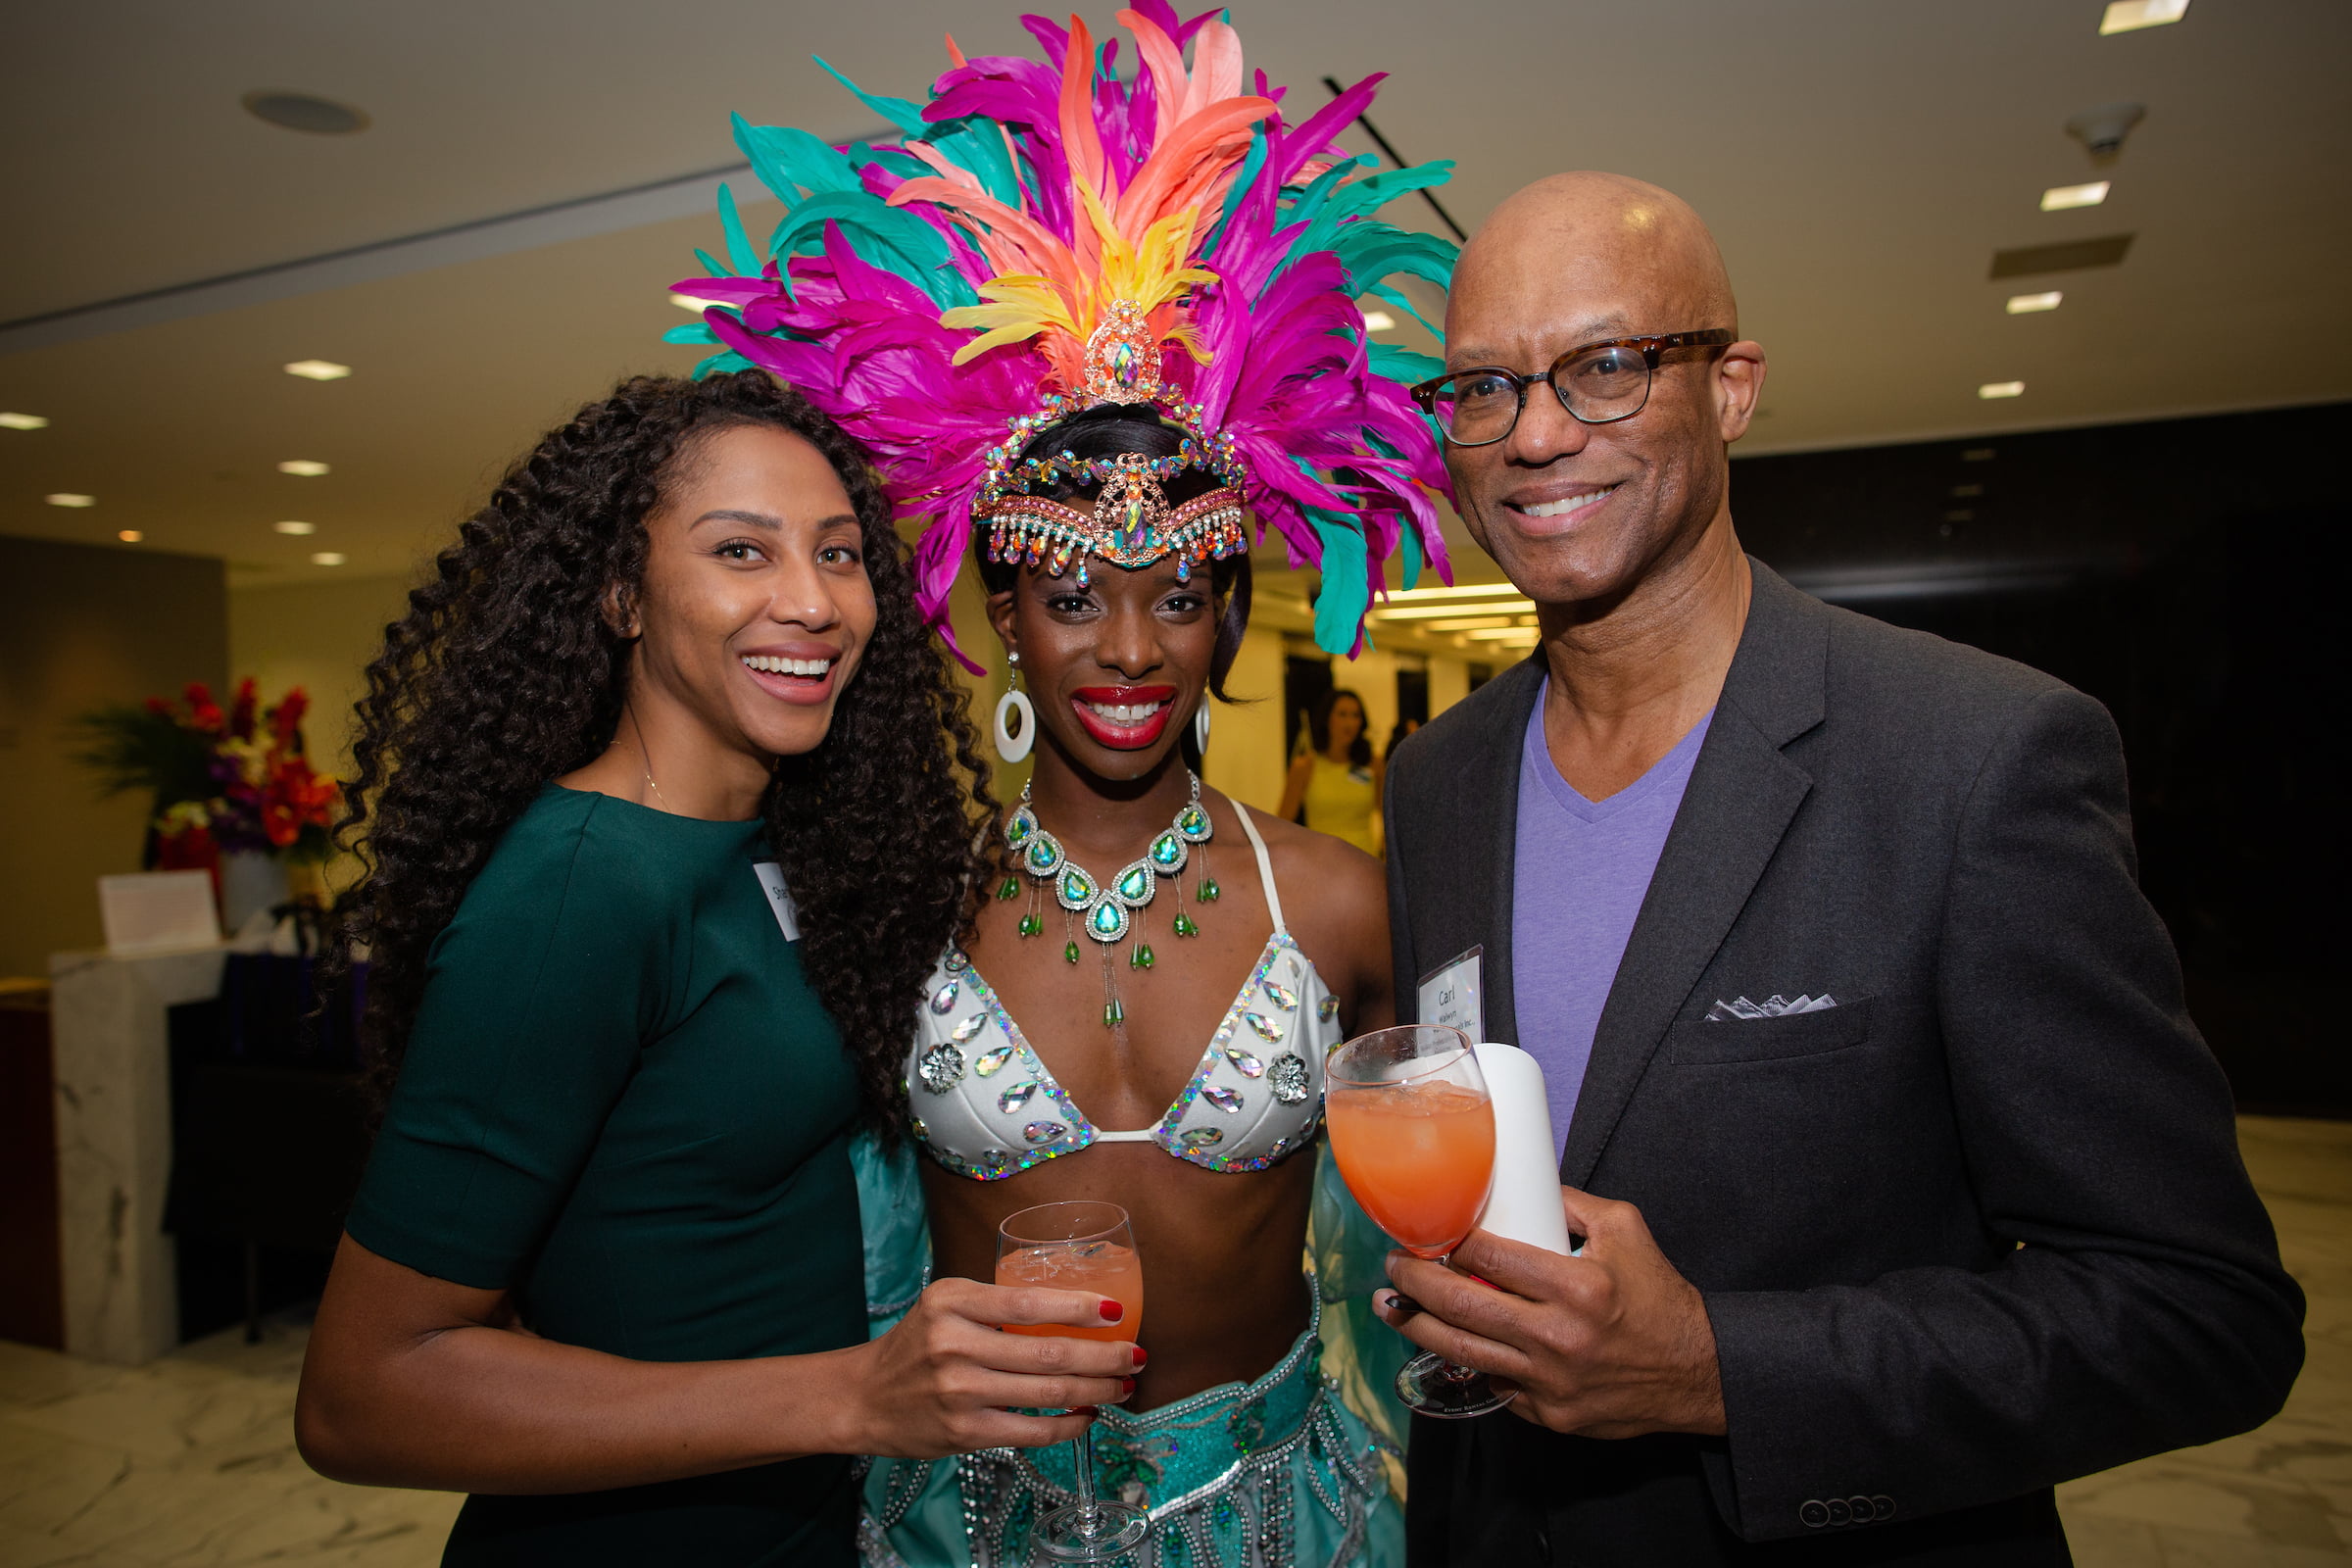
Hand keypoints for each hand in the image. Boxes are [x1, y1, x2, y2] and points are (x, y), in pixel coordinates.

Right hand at [837, 1276, 1140, 1458]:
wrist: (864, 1397)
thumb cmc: (916, 1345)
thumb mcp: (945, 1304)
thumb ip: (995, 1302)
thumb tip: (1073, 1307)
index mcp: (952, 1302)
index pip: (1028, 1302)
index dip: (1079, 1307)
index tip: (1116, 1311)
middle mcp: (954, 1344)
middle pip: (1049, 1351)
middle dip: (1105, 1356)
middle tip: (1136, 1356)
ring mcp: (959, 1391)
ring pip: (1048, 1392)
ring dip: (1097, 1390)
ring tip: (1123, 1385)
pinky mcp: (964, 1432)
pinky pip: (1033, 1430)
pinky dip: (1069, 1424)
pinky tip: (1088, 1414)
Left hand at [1375, 1186, 1725, 1438]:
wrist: (1696, 1372)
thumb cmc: (1660, 1296)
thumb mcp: (1626, 1230)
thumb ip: (1571, 1203)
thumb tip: (1523, 1183)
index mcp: (1577, 1285)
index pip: (1488, 1256)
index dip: (1447, 1242)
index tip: (1427, 1231)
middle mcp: (1559, 1336)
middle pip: (1461, 1305)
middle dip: (1414, 1282)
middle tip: (1393, 1265)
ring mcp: (1550, 1382)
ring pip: (1463, 1351)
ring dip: (1417, 1327)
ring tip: (1390, 1307)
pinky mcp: (1549, 1415)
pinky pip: (1495, 1385)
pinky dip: (1469, 1363)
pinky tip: (1446, 1343)